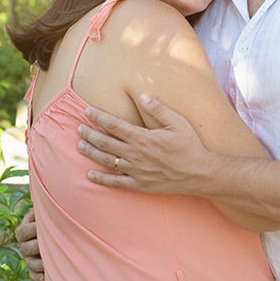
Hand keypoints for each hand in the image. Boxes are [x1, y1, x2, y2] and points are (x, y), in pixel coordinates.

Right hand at [15, 207, 43, 280]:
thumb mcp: (40, 215)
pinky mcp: (33, 270)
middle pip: (28, 248)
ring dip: (40, 265)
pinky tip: (46, 278)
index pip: (26, 230)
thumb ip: (39, 211)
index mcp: (22, 231)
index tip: (49, 227)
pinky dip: (39, 278)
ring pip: (31, 264)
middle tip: (53, 246)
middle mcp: (23, 246)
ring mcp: (28, 259)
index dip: (36, 229)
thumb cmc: (47, 222)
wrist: (48, 235)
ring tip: (49, 265)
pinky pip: (33, 276)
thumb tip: (37, 209)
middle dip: (40, 247)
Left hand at [77, 94, 208, 193]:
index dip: (98, 117)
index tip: (87, 112)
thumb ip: (158, 109)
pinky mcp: (140, 185)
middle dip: (90, 134)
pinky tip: (90, 175)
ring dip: (91, 152)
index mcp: (143, 137)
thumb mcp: (178, 123)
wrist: (201, 174)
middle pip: (105, 143)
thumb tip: (142, 96)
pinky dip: (101, 179)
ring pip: (106, 161)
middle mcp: (136, 154)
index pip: (114, 125)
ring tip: (80, 145)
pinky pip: (116, 183)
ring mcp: (136, 171)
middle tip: (79, 128)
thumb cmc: (191, 146)